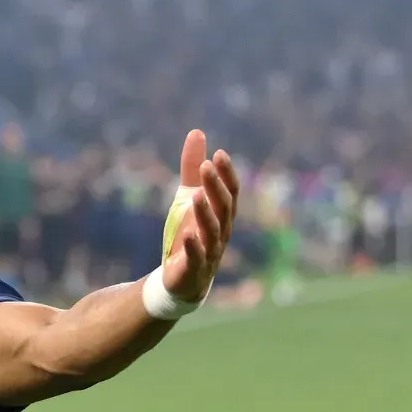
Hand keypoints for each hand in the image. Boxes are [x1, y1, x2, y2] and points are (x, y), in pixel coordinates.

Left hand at [161, 130, 238, 302]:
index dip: (226, 174)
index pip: (230, 192)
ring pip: (212, 231)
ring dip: (205, 213)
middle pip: (223, 207)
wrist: (181, 279)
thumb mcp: (186, 197)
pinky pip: (197, 256)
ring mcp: (210, 252)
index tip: (218, 154)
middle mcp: (221, 232)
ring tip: (196, 195)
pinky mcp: (194, 269)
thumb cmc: (189, 234)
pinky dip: (193, 246)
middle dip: (215, 187)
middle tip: (206, 165)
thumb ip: (190, 168)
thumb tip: (197, 132)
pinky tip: (187, 233)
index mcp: (222, 215)